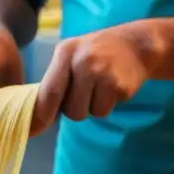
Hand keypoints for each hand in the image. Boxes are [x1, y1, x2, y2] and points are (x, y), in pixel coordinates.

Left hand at [34, 21, 167, 132]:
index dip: (41, 114)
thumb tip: (39, 115)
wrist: (136, 44)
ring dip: (93, 106)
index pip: (49, 91)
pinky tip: (112, 87)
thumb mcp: (73, 55)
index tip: (37, 129)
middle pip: (70, 109)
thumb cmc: (97, 53)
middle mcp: (82, 61)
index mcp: (66, 52)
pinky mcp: (119, 86)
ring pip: (88, 113)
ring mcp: (102, 73)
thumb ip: (56, 79)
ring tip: (100, 87)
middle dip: (76, 109)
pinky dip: (108, 104)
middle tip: (86, 92)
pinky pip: (105, 111)